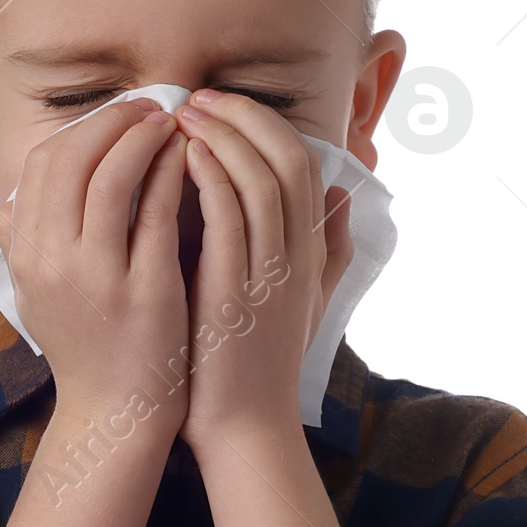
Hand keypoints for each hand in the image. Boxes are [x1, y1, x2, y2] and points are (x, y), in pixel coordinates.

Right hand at [0, 98, 189, 439]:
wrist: (116, 412)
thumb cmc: (86, 345)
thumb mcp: (37, 292)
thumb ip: (21, 241)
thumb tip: (11, 194)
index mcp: (25, 254)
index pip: (44, 163)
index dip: (84, 128)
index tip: (118, 116)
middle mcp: (51, 260)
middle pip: (74, 158)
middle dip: (116, 121)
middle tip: (153, 108)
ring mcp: (96, 276)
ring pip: (113, 176)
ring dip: (144, 138)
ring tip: (173, 125)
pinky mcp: (142, 291)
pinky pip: (156, 211)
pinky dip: (172, 173)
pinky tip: (190, 160)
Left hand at [174, 89, 353, 452]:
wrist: (244, 430)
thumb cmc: (259, 368)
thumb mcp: (304, 302)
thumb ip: (328, 248)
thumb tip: (344, 194)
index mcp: (310, 253)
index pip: (302, 163)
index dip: (264, 124)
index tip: (221, 106)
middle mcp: (298, 256)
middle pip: (286, 157)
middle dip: (242, 116)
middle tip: (196, 97)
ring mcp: (270, 273)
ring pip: (260, 178)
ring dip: (222, 135)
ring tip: (182, 114)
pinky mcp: (236, 292)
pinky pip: (230, 216)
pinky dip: (211, 176)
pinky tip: (184, 156)